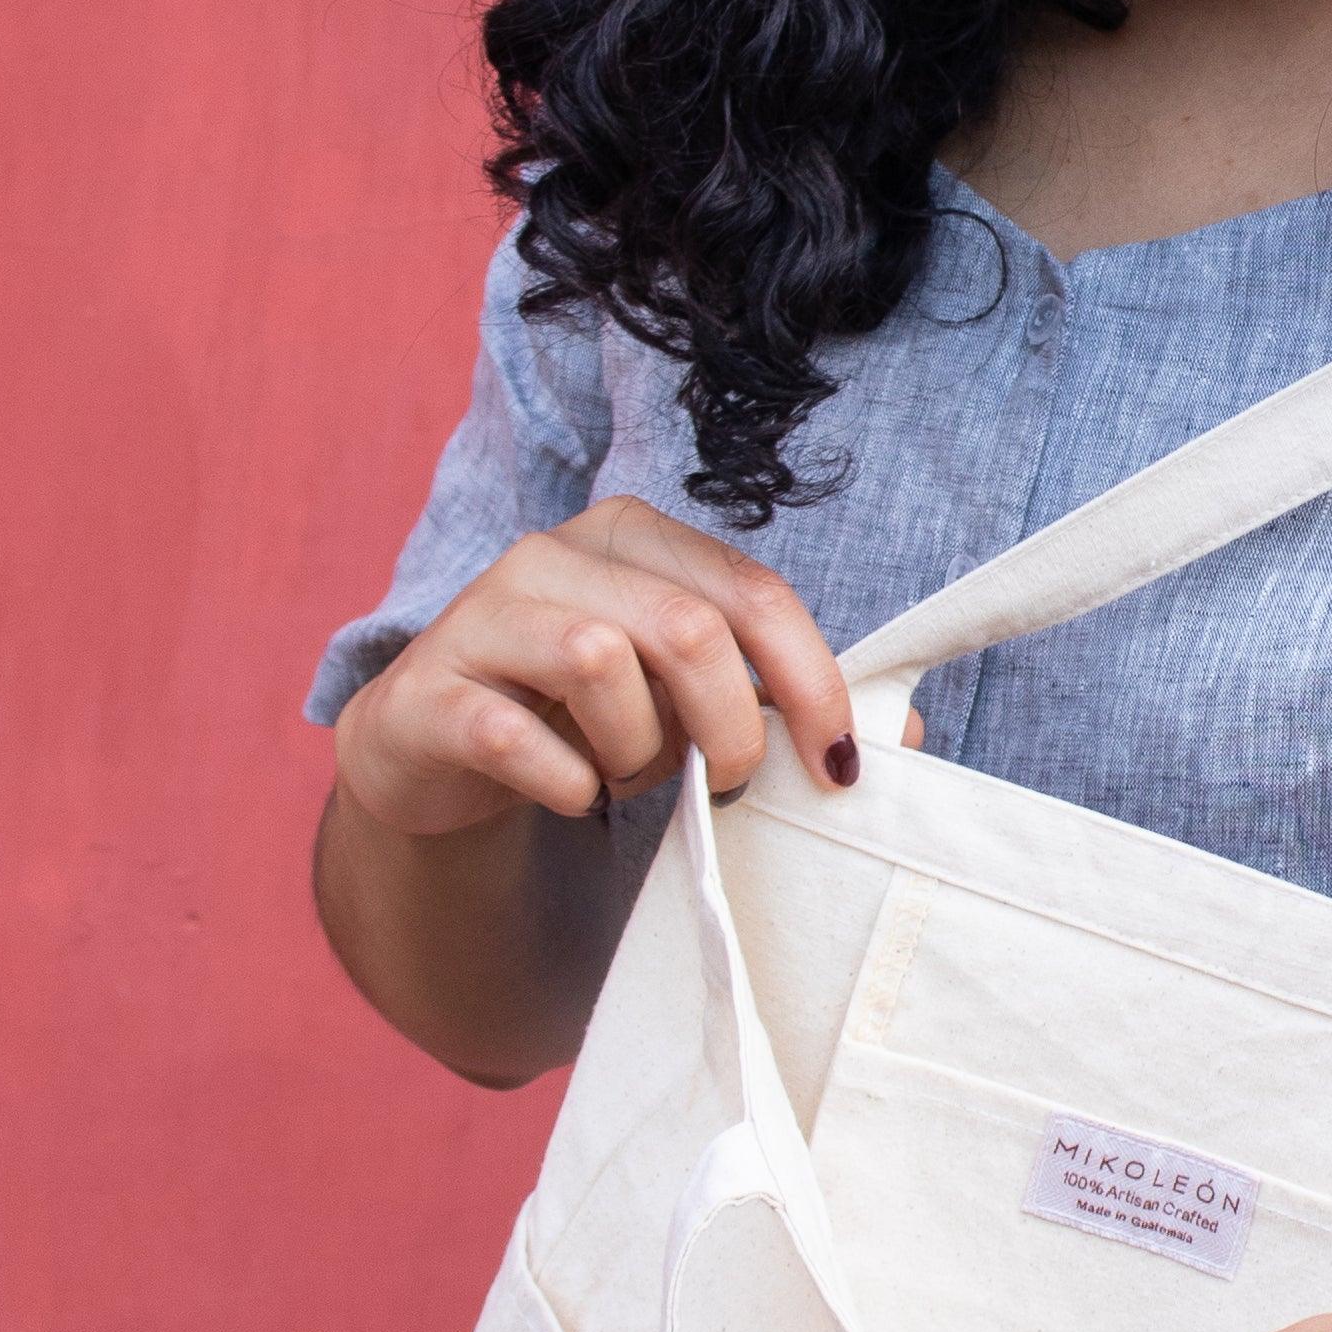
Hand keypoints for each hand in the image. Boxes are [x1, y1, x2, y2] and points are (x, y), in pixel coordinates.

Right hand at [331, 499, 862, 837]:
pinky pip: (515, 737)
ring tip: (622, 771)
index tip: (840, 765)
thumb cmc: (583, 716)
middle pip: (687, 629)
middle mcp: (555, 555)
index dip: (812, 683)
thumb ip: (782, 702)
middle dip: (732, 727)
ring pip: (601, 665)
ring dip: (637, 749)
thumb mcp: (689, 700)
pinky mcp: (428, 691)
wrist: (439, 754)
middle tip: (730, 782)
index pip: (754, 594)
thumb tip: (902, 739)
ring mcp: (483, 616)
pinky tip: (571, 793)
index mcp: (634, 538)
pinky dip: (565, 783)